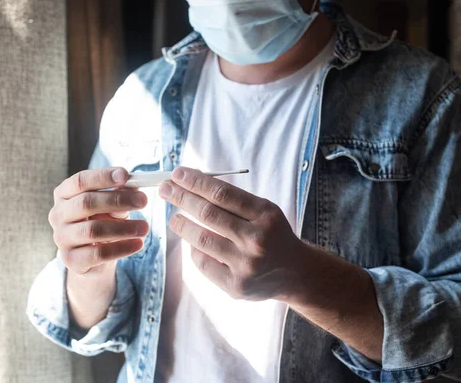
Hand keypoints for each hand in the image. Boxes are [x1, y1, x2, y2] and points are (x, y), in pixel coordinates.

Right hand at [50, 167, 149, 276]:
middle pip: (86, 203)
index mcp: (64, 194)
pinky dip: (122, 248)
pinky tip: (138, 244)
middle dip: (117, 200)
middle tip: (143, 201)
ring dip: (124, 227)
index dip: (102, 176)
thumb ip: (119, 194)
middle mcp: (58, 215)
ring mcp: (62, 238)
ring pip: (93, 230)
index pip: (80, 181)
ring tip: (145, 227)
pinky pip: (98, 254)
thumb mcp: (111, 205)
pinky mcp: (71, 260)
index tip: (125, 175)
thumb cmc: (101, 221)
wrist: (92, 257)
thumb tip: (134, 186)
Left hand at [159, 167, 304, 301]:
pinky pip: (203, 263)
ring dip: (181, 224)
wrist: (295, 274)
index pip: (222, 194)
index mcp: (265, 215)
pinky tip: (192, 242)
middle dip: (181, 198)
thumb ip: (232, 200)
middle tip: (165, 189)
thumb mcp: (263, 210)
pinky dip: (194, 249)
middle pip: (208, 214)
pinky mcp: (236, 287)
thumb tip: (190, 183)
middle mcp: (256, 240)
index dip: (195, 182)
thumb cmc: (272, 234)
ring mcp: (246, 265)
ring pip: (201, 239)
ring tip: (174, 217)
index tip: (177, 174)